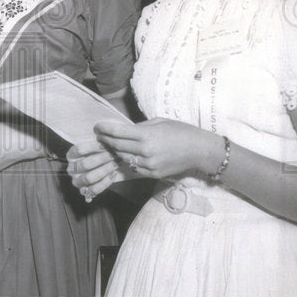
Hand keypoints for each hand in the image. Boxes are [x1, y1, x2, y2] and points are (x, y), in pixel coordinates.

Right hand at [66, 140, 127, 201]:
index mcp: (71, 156)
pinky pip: (95, 189)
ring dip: (104, 170)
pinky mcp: (85, 191)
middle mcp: (71, 169)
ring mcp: (77, 181)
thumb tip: (105, 134)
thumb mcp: (96, 145)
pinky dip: (106, 181)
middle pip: (85, 164)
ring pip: (90, 178)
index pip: (79, 150)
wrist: (102, 167)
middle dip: (101, 159)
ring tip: (115, 164)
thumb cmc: (99, 153)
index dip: (93, 147)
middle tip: (113, 155)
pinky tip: (114, 173)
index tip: (105, 144)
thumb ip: (98, 141)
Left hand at [92, 118, 220, 179]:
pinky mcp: (152, 174)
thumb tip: (125, 129)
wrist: (199, 150)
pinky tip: (126, 155)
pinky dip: (128, 160)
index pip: (117, 132)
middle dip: (106, 140)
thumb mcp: (159, 122)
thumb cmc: (181, 131)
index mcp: (146, 135)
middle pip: (117, 146)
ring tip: (111, 145)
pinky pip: (134, 167)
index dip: (104, 129)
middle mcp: (145, 151)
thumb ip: (140, 127)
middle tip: (100, 135)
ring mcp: (148, 165)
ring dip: (116, 151)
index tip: (97, 127)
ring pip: (124, 158)